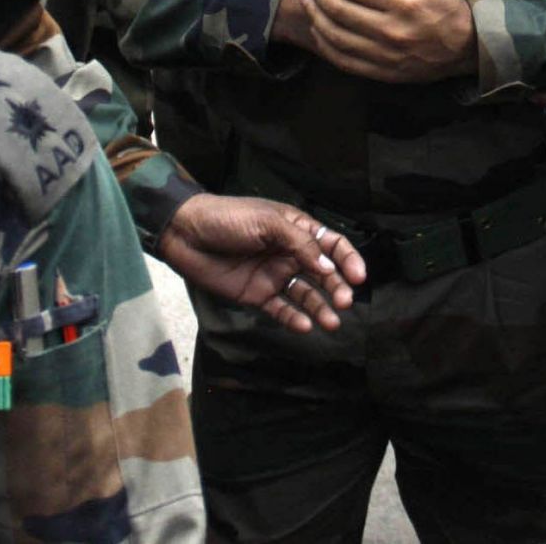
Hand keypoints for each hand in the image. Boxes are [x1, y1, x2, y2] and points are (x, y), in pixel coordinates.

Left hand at [156, 195, 366, 332]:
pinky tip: (305, 326)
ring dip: (320, 307)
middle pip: (323, 273)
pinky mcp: (256, 295)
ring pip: (305, 295)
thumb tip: (328, 267)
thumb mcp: (267, 222)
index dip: (347, 259)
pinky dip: (294, 318)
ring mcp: (273, 275)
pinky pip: (280, 309)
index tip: (359, 277)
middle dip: (337, 287)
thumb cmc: (228, 218)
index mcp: (295, 229)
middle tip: (345, 302)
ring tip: (331, 323)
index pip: (331, 244)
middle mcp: (289, 253)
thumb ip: (299, 244)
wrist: (186, 233)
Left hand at [300, 0, 477, 81]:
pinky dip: (326, 44)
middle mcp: (393, 29)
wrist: (465, 46)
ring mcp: (387, 54)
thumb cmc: (446, 0)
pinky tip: (320, 29)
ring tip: (310, 2)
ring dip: (316, 17)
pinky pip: (344, 60)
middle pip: (341, 10)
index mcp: (405, 0)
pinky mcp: (383, 72)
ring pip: (337, 36)